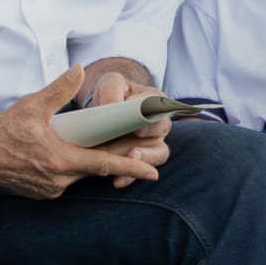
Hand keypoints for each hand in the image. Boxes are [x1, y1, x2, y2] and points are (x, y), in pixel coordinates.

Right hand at [0, 65, 159, 198]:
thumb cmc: (5, 128)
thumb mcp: (33, 104)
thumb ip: (59, 88)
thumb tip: (78, 70)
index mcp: (60, 159)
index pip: (104, 164)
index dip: (131, 166)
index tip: (153, 173)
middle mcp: (58, 180)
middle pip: (97, 169)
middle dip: (118, 158)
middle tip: (138, 145)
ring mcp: (50, 189)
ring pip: (82, 174)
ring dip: (95, 161)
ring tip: (107, 143)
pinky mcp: (43, 192)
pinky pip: (68, 180)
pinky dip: (77, 167)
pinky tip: (80, 153)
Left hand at [87, 72, 171, 187]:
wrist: (104, 109)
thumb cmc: (111, 93)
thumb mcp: (110, 83)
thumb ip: (111, 91)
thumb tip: (113, 106)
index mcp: (154, 99)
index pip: (158, 105)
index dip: (151, 115)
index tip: (138, 124)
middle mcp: (159, 121)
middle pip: (161, 130)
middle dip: (149, 138)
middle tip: (135, 148)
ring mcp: (153, 142)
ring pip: (158, 153)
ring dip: (143, 160)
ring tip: (129, 162)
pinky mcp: (142, 160)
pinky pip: (142, 170)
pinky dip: (131, 176)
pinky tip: (118, 181)